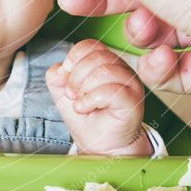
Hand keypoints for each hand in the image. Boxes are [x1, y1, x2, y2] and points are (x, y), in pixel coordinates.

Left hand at [46, 39, 150, 154]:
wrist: (99, 145)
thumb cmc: (86, 118)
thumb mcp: (63, 94)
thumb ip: (57, 76)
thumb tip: (59, 69)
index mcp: (105, 62)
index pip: (90, 45)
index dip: (73, 57)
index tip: (64, 76)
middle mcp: (120, 68)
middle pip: (97, 56)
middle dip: (76, 76)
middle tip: (71, 95)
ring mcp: (130, 83)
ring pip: (105, 71)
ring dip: (84, 89)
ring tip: (79, 104)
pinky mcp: (133, 100)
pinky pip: (111, 90)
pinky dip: (91, 99)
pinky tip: (85, 108)